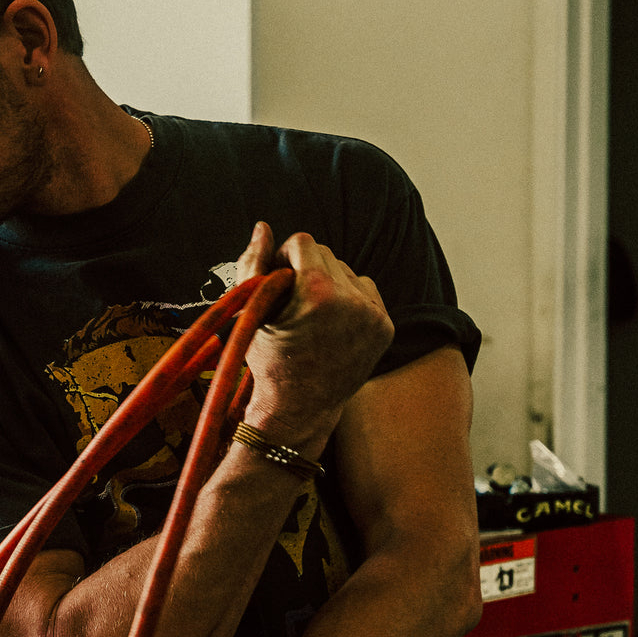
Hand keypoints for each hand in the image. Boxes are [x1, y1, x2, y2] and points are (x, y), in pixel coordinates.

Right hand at [236, 222, 393, 445]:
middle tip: (292, 303)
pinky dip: (348, 299)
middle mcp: (352, 300)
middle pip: (326, 253)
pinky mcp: (386, 327)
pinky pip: (365, 290)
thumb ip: (254, 263)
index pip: (304, 242)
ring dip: (328, 283)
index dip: (284, 258)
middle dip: (306, 270)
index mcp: (318, 291)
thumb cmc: (267, 361)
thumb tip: (263, 227)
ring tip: (312, 316)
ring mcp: (373, 315)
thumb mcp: (252, 311)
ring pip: (347, 271)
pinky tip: (331, 324)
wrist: (298, 409)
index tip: (276, 283)